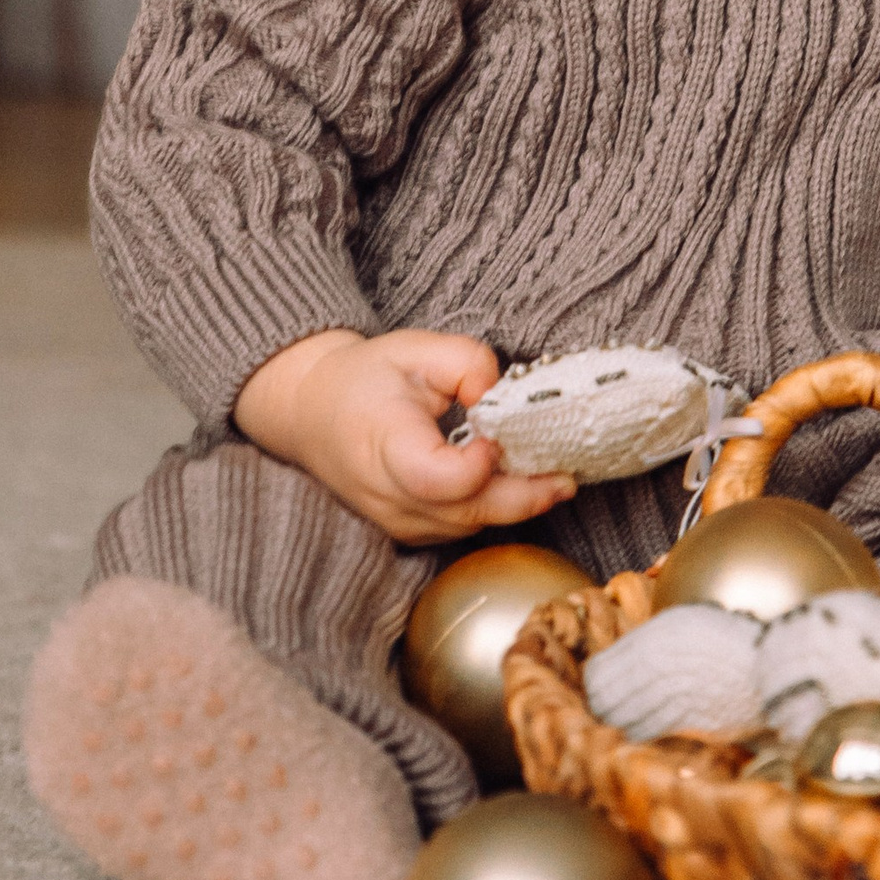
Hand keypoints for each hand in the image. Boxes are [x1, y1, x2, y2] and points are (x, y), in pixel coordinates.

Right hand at [234, 326, 578, 546]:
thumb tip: (503, 399)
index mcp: (385, 446)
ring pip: (470, 524)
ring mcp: (398, 522)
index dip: (480, 464)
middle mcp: (390, 496)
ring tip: (549, 473)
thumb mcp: (416, 348)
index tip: (496, 437)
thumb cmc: (365, 378)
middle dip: (526, 496)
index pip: (441, 479)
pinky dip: (490, 507)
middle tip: (567, 477)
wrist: (312, 413)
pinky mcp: (408, 532)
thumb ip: (467, 363)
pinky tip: (514, 482)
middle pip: (468, 512)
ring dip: (512, 504)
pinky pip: (460, 527)